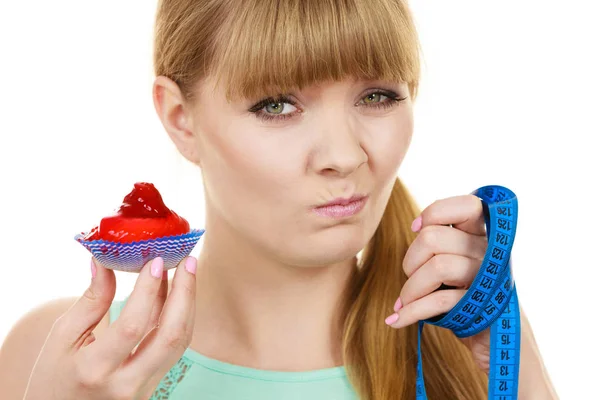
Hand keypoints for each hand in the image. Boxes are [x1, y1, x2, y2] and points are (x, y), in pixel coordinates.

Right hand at [23, 256, 197, 399]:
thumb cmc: (54, 377)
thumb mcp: (62, 337)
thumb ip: (90, 300)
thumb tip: (105, 260)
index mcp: (94, 369)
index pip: (132, 325)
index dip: (148, 290)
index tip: (156, 260)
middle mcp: (125, 384)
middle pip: (170, 336)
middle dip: (185, 293)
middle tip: (188, 260)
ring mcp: (143, 390)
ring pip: (180, 342)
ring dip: (187, 304)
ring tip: (186, 271)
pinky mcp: (153, 387)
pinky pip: (174, 349)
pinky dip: (179, 319)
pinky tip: (175, 295)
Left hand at [385, 194, 491, 371]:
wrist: (501, 346)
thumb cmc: (471, 301)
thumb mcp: (459, 267)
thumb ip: (444, 244)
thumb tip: (417, 226)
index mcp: (484, 238)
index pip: (468, 205)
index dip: (436, 212)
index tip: (417, 228)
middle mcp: (490, 254)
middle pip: (434, 238)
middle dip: (410, 260)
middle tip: (410, 278)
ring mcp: (489, 280)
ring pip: (437, 267)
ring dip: (410, 289)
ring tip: (405, 303)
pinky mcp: (483, 308)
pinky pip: (439, 301)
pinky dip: (411, 312)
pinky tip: (397, 320)